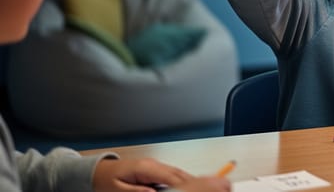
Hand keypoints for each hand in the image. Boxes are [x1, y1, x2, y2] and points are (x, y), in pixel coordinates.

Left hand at [92, 157, 230, 191]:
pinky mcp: (156, 171)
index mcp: (146, 167)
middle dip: (198, 181)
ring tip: (210, 185)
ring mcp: (156, 166)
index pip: (173, 177)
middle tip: (216, 185)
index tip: (201, 187)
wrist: (98, 171)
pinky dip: (185, 181)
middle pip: (181, 174)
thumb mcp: (118, 190)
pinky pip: (174, 176)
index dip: (189, 184)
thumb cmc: (105, 181)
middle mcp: (154, 164)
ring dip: (193, 181)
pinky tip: (192, 186)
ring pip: (180, 174)